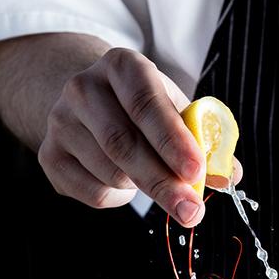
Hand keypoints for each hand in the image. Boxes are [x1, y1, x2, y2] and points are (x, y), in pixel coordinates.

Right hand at [37, 47, 241, 225]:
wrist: (90, 105)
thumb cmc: (145, 110)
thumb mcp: (176, 111)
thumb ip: (204, 141)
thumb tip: (228, 174)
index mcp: (122, 66)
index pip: (145, 103)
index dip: (172, 140)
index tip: (196, 171)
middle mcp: (83, 88)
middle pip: (124, 144)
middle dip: (163, 183)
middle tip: (192, 212)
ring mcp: (60, 122)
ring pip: (111, 173)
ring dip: (142, 187)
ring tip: (150, 173)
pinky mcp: (49, 156)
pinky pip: (94, 193)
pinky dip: (119, 198)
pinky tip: (122, 180)